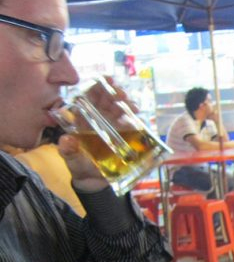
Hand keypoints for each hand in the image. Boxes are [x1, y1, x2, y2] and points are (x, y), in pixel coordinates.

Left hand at [58, 77, 138, 191]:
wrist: (95, 180)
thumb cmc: (80, 166)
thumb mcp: (72, 160)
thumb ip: (69, 151)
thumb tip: (67, 140)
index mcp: (82, 119)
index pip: (87, 98)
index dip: (95, 87)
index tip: (104, 80)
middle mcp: (98, 118)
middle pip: (106, 99)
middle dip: (113, 92)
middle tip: (120, 93)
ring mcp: (113, 126)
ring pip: (120, 108)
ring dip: (126, 103)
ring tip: (132, 106)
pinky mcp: (125, 135)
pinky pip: (131, 123)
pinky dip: (136, 118)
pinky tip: (138, 116)